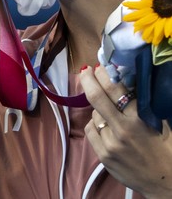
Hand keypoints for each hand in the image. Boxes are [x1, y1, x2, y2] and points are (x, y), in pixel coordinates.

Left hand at [81, 65, 171, 197]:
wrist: (165, 183)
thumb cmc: (167, 150)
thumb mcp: (161, 124)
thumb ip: (145, 105)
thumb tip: (128, 84)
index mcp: (138, 119)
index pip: (116, 88)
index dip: (105, 74)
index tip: (99, 66)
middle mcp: (121, 129)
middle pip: (97, 97)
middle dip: (88, 79)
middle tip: (86, 70)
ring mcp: (109, 143)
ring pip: (94, 115)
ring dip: (98, 109)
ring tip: (109, 111)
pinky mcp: (102, 155)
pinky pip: (90, 130)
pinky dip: (95, 124)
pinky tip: (104, 125)